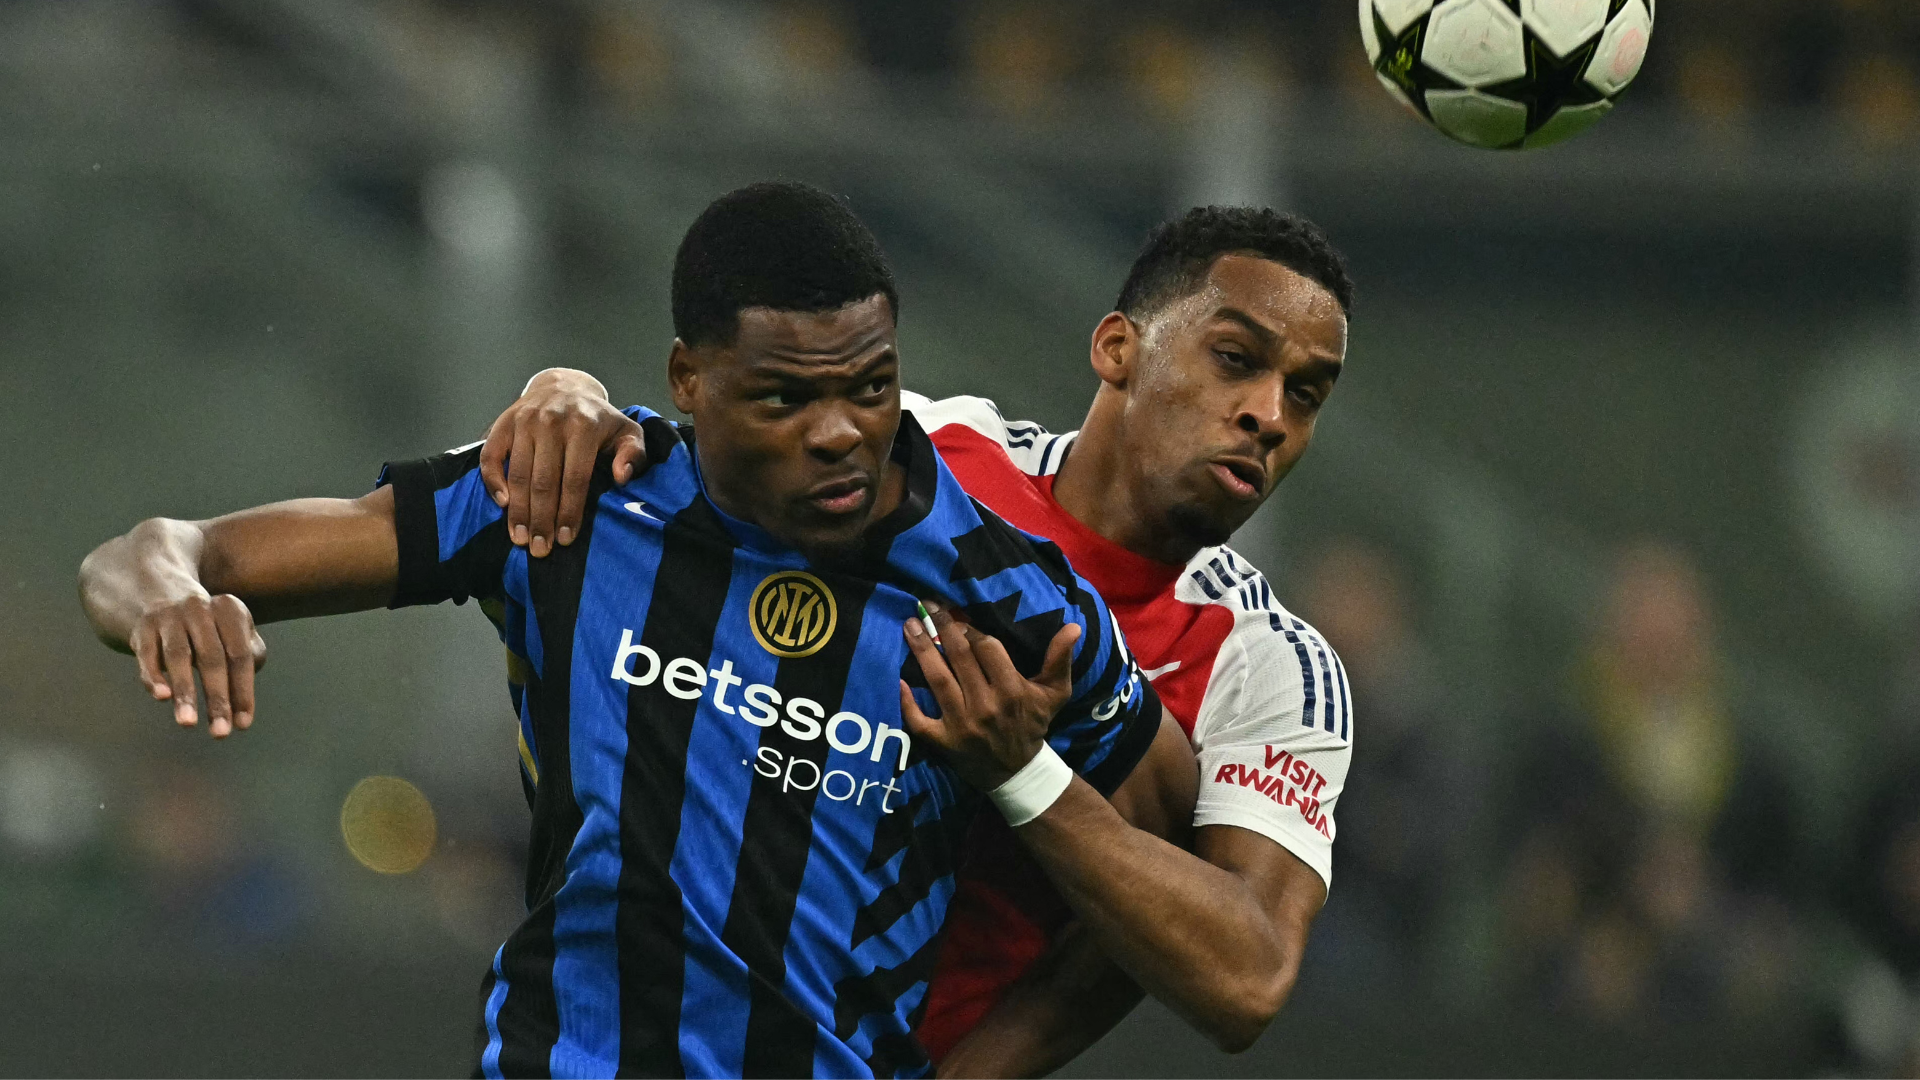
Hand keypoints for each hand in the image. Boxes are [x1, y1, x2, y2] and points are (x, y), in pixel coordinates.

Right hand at [129, 593, 267, 737]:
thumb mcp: (231, 630)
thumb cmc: (207, 625)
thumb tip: (245, 690)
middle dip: (217, 698)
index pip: (241, 655)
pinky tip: (162, 696)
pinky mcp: (142, 628)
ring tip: (188, 723)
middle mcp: (200, 610)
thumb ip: (247, 654)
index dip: (243, 690)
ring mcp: (169, 617)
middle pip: (213, 658)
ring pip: (179, 657)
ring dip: (185, 692)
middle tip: (221, 733)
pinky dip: (154, 675)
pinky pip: (148, 654)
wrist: (156, 593)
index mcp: (230, 610)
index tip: (243, 724)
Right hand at [479, 368, 646, 557]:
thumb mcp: (626, 431)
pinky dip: (493, 481)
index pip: (576, 477)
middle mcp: (552, 421)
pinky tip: (502, 504)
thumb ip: (633, 453)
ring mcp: (524, 421)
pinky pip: (491, 456)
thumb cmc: (598, 420)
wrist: (564, 387)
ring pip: (519, 473)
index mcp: (584, 425)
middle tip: (539, 549)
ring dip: (518, 510)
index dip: (570, 511)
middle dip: (541, 519)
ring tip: (520, 538)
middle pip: (544, 481)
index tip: (566, 539)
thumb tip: (622, 477)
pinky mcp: (503, 423)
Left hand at [897, 605, 1080, 790]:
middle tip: (927, 604)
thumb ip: (1060, 659)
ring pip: (937, 679)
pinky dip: (908, 702)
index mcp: (1012, 690)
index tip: (959, 616)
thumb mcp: (1054, 694)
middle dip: (941, 627)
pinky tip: (899, 679)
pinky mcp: (943, 742)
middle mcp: (985, 705)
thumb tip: (1073, 626)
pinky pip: (919, 720)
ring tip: (910, 625)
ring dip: (921, 649)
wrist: (1017, 772)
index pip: (987, 648)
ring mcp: (962, 724)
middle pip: (959, 656)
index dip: (971, 629)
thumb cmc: (1033, 724)